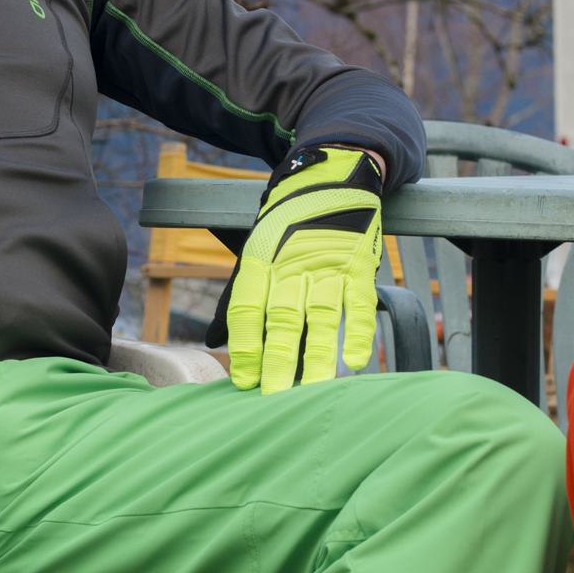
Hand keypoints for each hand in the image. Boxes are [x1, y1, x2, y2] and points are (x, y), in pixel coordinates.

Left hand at [226, 146, 382, 393]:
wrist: (333, 175)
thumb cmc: (290, 224)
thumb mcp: (257, 250)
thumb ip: (240, 296)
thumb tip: (213, 340)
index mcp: (261, 260)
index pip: (248, 308)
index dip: (245, 346)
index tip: (244, 381)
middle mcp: (292, 263)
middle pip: (282, 318)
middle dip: (276, 361)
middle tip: (272, 397)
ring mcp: (328, 264)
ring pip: (321, 317)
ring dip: (316, 357)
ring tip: (310, 392)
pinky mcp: (360, 265)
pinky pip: (360, 304)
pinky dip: (358, 333)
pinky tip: (354, 362)